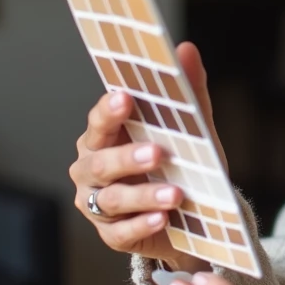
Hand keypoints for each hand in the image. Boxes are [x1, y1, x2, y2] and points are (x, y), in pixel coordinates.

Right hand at [68, 41, 224, 272]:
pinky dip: (142, 224)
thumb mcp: (191, 132)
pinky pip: (120, 231)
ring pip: (111, 199)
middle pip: (100, 162)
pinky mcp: (111, 235)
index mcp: (104, 137)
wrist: (192, 217)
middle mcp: (91, 169)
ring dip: (144, 196)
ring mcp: (97, 205)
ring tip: (175, 194)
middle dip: (128, 157)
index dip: (109, 110)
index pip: (99, 121)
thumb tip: (187, 49)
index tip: (126, 98)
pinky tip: (164, 219)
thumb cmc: (180, 165)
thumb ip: (189, 94)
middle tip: (158, 153)